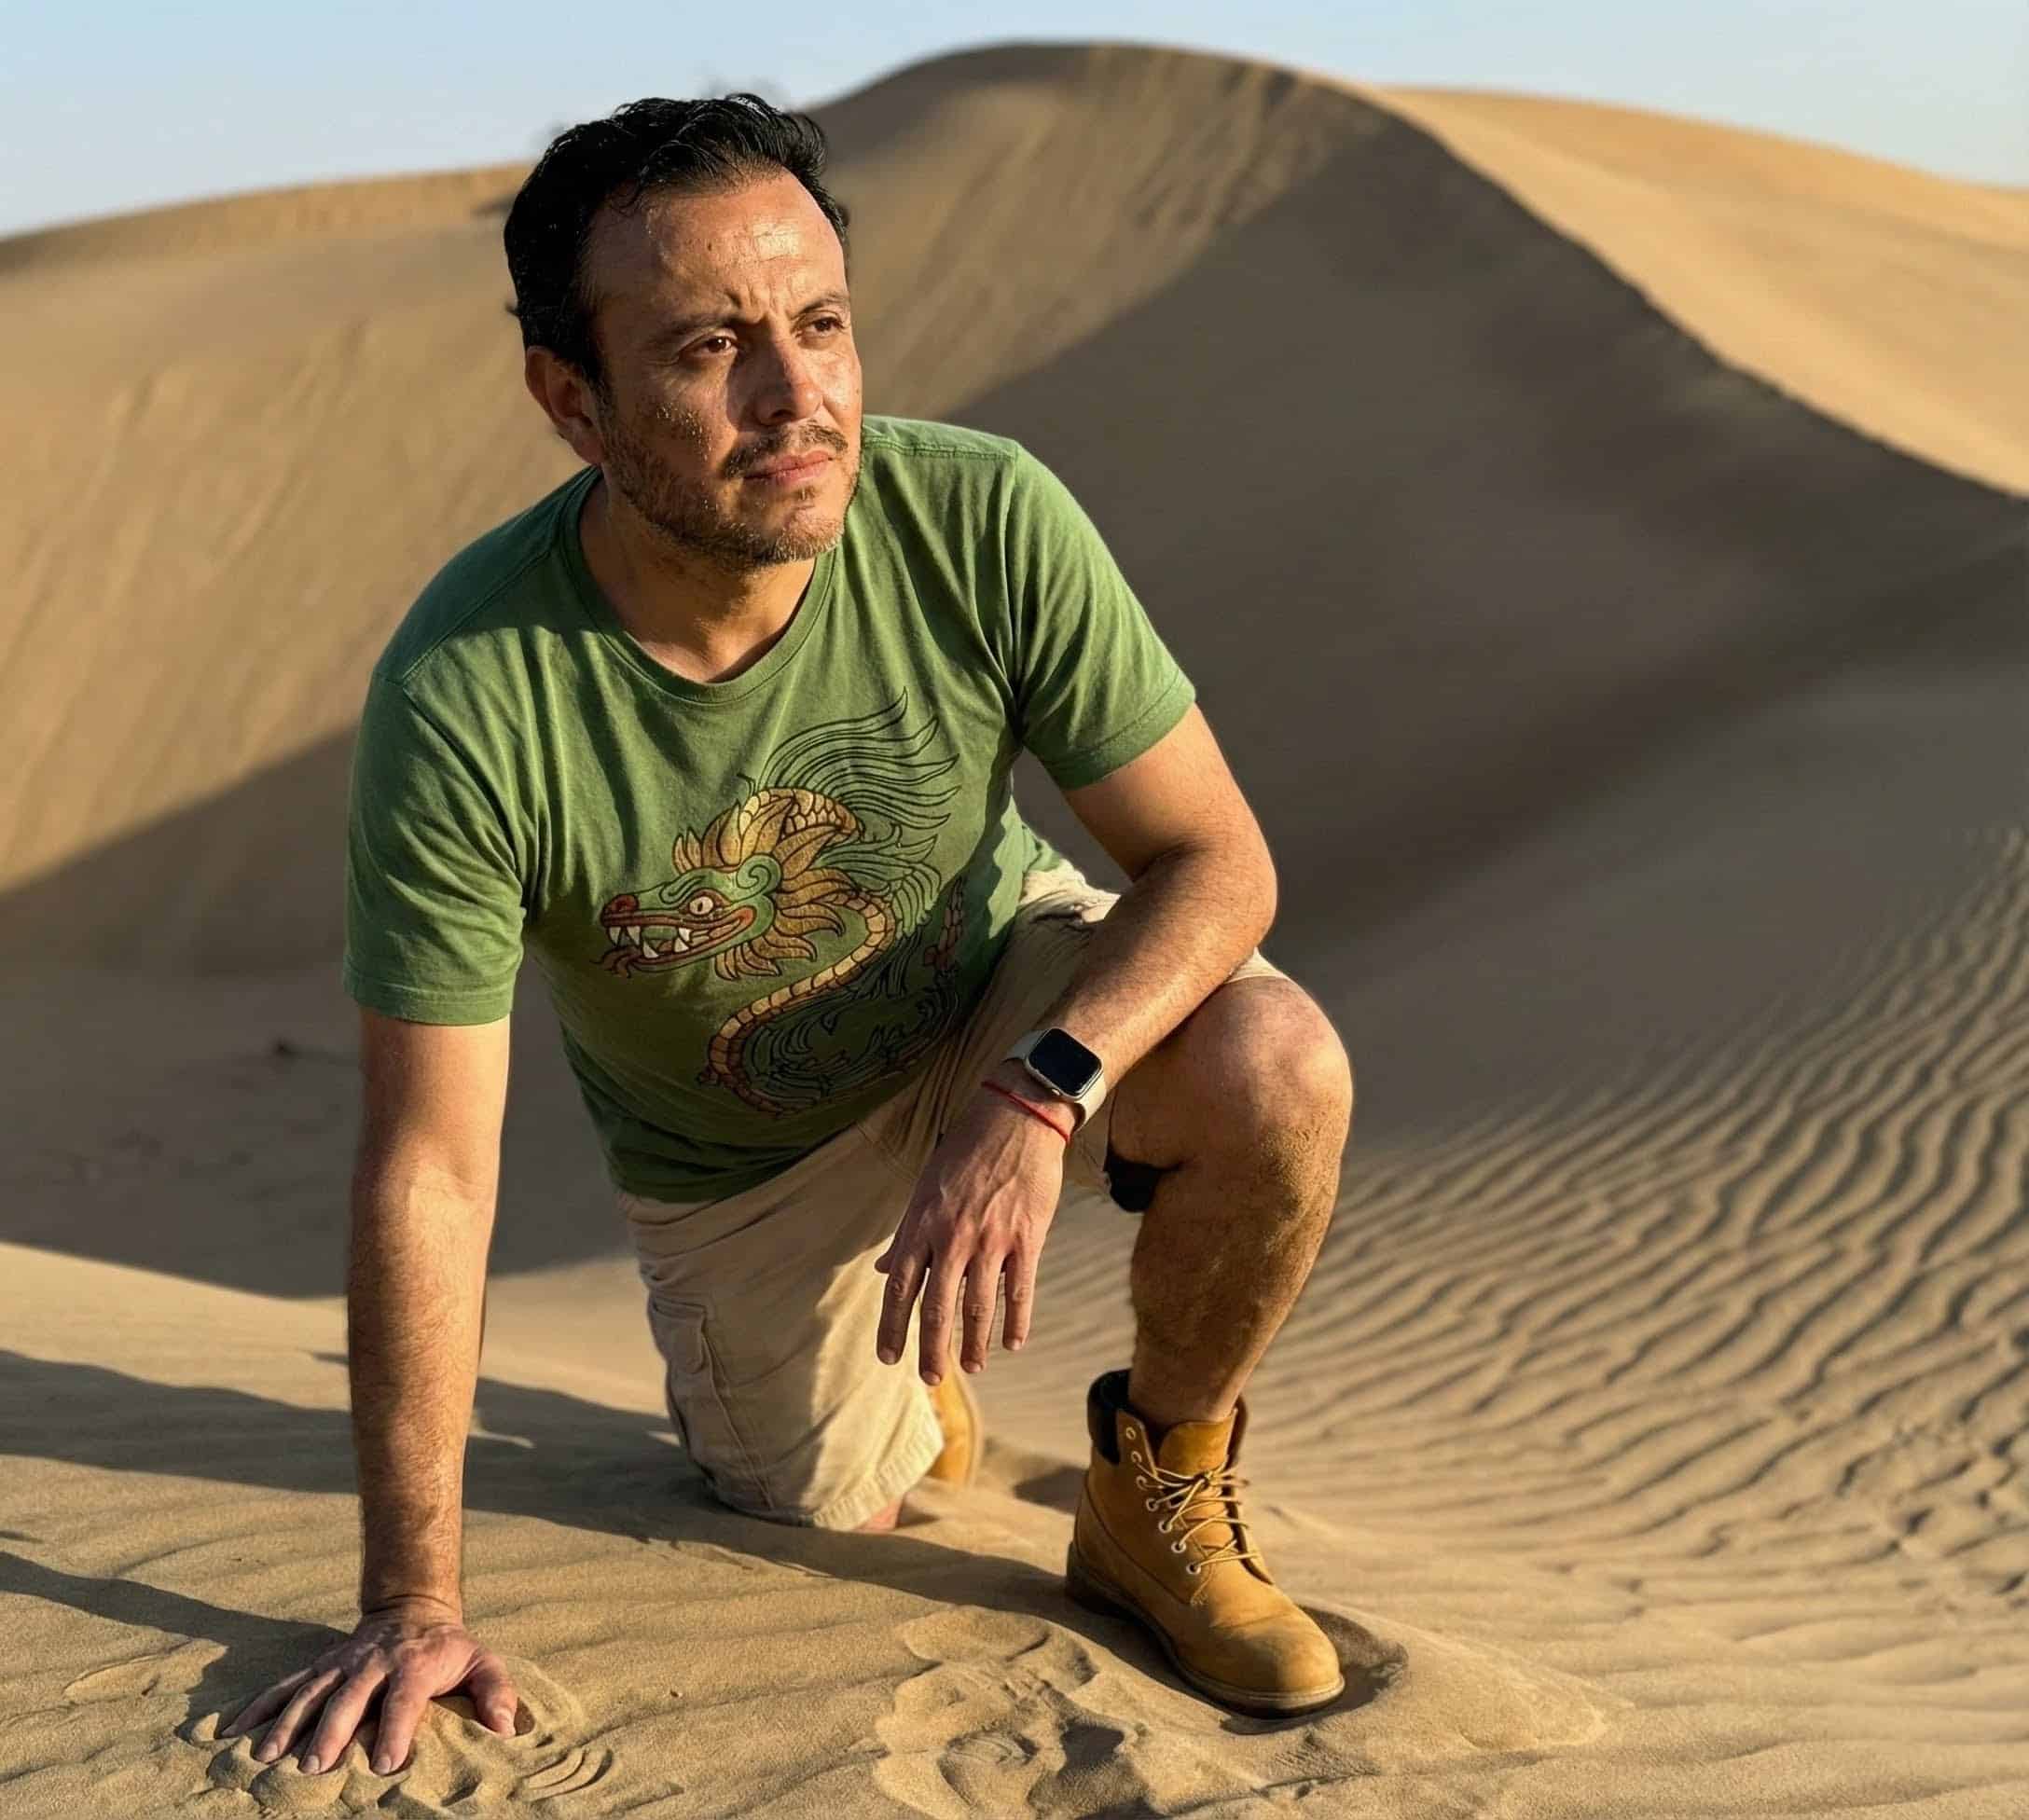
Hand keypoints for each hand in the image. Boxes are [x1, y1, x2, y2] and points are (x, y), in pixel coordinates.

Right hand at [220, 1598, 517, 1776]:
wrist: (414, 1609)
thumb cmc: (450, 1649)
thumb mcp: (482, 1662)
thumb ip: (496, 1692)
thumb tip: (505, 1729)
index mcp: (413, 1666)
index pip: (405, 1699)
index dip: (396, 1729)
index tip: (387, 1763)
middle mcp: (372, 1664)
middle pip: (349, 1698)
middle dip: (331, 1732)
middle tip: (314, 1768)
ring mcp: (341, 1665)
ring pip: (309, 1693)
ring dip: (288, 1724)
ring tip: (268, 1758)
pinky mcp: (320, 1668)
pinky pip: (284, 1686)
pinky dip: (258, 1707)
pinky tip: (232, 1731)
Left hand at [874, 1074, 1067, 1379]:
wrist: (1017, 1117)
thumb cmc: (966, 1149)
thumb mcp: (925, 1186)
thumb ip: (907, 1234)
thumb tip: (882, 1268)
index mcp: (922, 1223)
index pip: (900, 1286)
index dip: (893, 1326)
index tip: (889, 1356)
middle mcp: (953, 1235)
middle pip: (937, 1306)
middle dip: (931, 1349)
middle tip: (930, 1379)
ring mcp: (992, 1239)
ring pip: (979, 1306)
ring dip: (974, 1344)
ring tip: (970, 1367)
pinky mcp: (1027, 1237)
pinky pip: (1020, 1290)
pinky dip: (1016, 1321)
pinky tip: (1013, 1343)